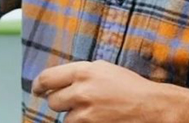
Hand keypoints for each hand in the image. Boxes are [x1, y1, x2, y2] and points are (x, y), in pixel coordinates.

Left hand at [32, 60, 181, 122]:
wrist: (151, 106)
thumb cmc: (129, 86)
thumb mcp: (103, 69)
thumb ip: (79, 73)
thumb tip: (58, 80)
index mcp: (83, 71)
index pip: (47, 78)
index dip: (38, 85)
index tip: (37, 90)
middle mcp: (81, 91)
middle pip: (53, 101)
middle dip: (61, 102)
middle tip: (74, 102)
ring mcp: (85, 113)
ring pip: (64, 118)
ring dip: (74, 116)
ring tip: (93, 111)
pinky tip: (96, 119)